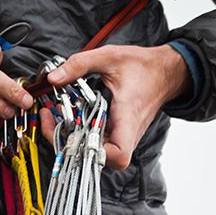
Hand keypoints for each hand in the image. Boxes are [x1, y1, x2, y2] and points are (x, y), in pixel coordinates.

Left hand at [38, 45, 189, 169]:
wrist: (164, 73)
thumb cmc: (143, 67)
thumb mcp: (110, 57)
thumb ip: (80, 64)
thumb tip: (53, 78)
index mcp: (128, 118)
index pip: (119, 155)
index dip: (97, 154)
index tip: (78, 134)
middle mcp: (126, 134)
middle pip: (97, 157)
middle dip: (68, 141)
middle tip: (51, 119)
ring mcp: (121, 137)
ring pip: (92, 151)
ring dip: (70, 136)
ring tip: (56, 115)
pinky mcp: (115, 135)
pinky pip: (93, 141)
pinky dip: (77, 130)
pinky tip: (68, 114)